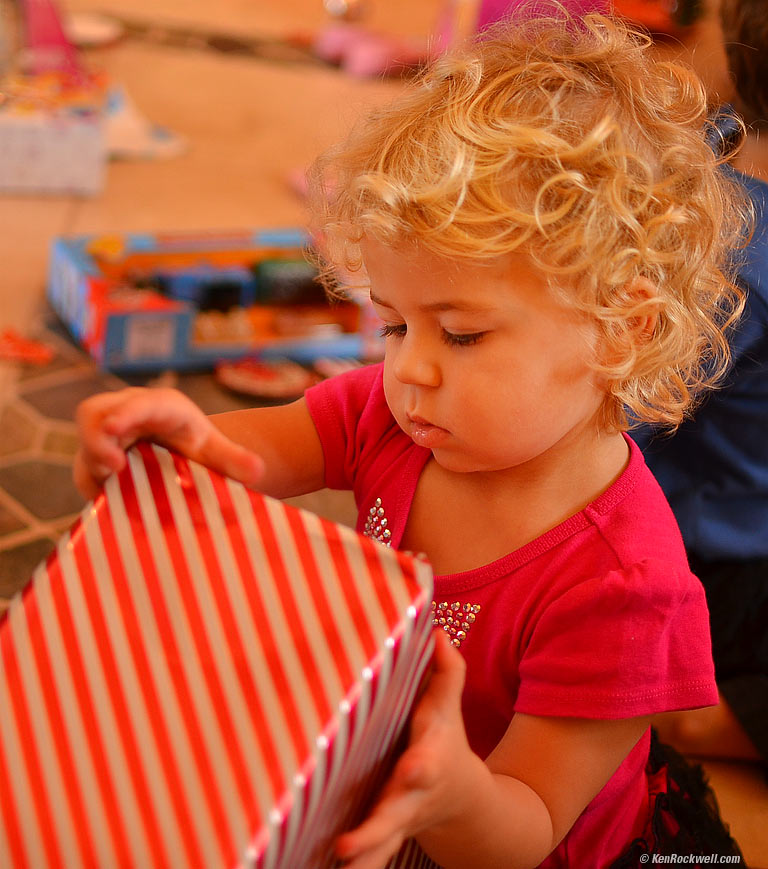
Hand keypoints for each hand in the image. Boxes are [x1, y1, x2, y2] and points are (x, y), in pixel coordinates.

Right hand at [73, 387, 264, 498]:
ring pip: (86, 440)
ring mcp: (109, 432)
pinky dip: (94, 483)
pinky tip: (112, 501)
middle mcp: (129, 412)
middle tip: (112, 468)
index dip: (126, 414)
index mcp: (162, 407)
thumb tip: (259, 471)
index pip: (141, 404)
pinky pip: (85, 467)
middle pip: (94, 412)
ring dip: (93, 463)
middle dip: (96, 438)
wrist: (183, 449)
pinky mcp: (97, 454)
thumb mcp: (218, 451)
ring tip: (110, 487)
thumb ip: (235, 460)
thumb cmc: (200, 444)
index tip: (115, 428)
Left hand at [336, 629, 473, 868]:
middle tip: (347, 844)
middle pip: (393, 816)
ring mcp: (396, 822)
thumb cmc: (445, 738)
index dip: (418, 767)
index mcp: (428, 760)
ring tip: (335, 864)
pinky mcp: (382, 837)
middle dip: (373, 830)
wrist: (461, 797)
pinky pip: (366, 857)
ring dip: (358, 858)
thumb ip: (447, 673)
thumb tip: (436, 633)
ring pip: (378, 847)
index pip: (425, 763)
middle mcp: (411, 798)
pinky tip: (309, 868)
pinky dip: (353, 865)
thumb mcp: (449, 706)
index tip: (410, 770)